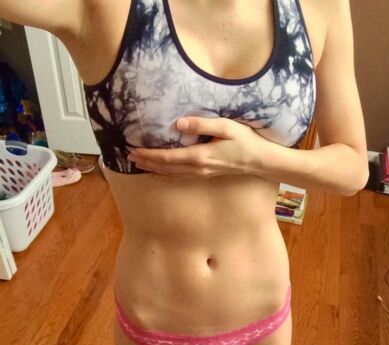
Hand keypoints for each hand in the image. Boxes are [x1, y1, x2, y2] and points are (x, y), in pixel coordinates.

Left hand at [127, 116, 272, 179]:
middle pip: (165, 168)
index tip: (133, 150)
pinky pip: (179, 177)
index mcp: (200, 157)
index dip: (149, 155)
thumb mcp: (226, 127)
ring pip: (170, 175)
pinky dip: (165, 175)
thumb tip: (179, 123)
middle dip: (146, 163)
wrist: (259, 161)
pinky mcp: (204, 175)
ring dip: (153, 170)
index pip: (167, 157)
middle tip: (128, 157)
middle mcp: (197, 169)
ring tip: (138, 165)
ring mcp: (200, 174)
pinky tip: (159, 173)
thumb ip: (202, 124)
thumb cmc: (245, 141)